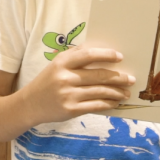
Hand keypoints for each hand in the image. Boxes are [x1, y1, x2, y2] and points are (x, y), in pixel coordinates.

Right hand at [19, 47, 135, 125]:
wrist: (29, 104)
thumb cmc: (47, 82)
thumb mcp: (56, 65)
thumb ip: (74, 56)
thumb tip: (99, 50)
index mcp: (61, 63)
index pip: (88, 55)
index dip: (106, 55)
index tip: (119, 57)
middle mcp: (65, 78)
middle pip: (99, 75)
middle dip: (118, 77)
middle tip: (130, 79)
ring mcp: (68, 95)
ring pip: (100, 92)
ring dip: (117, 92)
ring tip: (126, 92)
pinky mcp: (71, 110)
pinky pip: (96, 105)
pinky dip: (108, 104)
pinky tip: (115, 102)